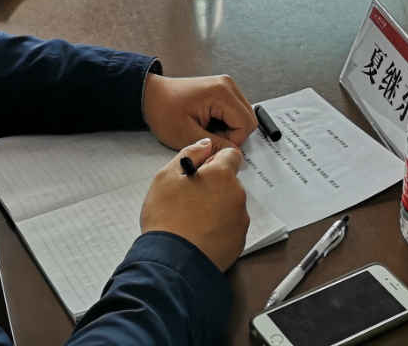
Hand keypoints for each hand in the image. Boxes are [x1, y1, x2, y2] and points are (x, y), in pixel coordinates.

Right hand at [140, 139, 248, 270]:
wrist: (172, 262)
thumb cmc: (167, 220)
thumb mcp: (167, 177)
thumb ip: (190, 154)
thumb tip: (204, 145)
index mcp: (222, 175)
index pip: (231, 155)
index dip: (214, 161)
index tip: (202, 171)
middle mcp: (237, 195)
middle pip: (229, 182)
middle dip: (214, 186)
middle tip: (190, 199)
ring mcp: (240, 220)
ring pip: (230, 205)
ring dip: (217, 207)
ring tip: (192, 220)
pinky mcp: (239, 241)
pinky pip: (230, 227)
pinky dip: (219, 228)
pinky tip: (199, 234)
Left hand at [142, 72, 257, 152]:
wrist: (150, 95)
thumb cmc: (162, 110)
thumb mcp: (186, 135)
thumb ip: (214, 146)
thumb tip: (232, 154)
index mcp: (222, 93)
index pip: (246, 124)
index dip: (233, 141)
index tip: (215, 145)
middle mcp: (227, 85)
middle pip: (248, 119)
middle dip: (233, 135)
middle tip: (211, 140)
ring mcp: (225, 86)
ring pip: (242, 116)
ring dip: (229, 129)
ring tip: (207, 131)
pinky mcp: (221, 90)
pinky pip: (234, 111)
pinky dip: (225, 122)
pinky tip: (208, 124)